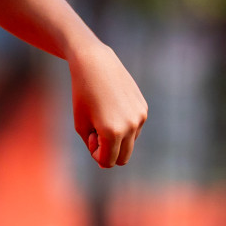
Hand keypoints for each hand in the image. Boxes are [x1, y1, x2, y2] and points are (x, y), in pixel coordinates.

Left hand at [68, 41, 146, 168]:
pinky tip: (112, 106)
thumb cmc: (82, 94)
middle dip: (109, 152)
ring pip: (130, 143)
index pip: (107, 161)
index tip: (90, 135)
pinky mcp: (143, 108)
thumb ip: (93, 146)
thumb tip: (106, 161)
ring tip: (103, 115)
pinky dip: (124, 125)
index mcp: (112, 132)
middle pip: (123, 158)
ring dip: (117, 138)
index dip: (95, 153)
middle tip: (96, 131)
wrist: (95, 63)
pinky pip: (134, 128)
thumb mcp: (81, 124)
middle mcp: (130, 126)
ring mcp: (140, 117)